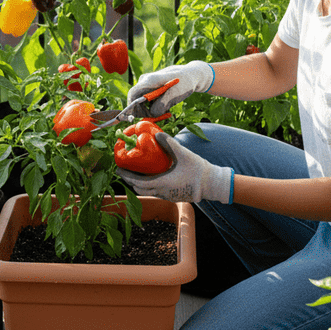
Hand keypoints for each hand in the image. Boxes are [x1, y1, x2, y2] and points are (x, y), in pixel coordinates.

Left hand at [117, 132, 233, 203]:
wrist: (211, 184)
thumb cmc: (197, 170)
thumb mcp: (183, 153)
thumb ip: (169, 143)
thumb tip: (157, 133)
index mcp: (162, 183)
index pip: (138, 182)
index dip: (126, 176)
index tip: (118, 170)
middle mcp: (162, 192)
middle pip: (140, 189)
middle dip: (130, 180)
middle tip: (125, 170)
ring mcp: (167, 196)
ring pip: (148, 192)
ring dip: (139, 183)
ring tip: (136, 172)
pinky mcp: (173, 196)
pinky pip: (156, 192)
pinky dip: (149, 186)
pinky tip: (151, 176)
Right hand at [127, 61, 213, 116]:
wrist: (189, 75)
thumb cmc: (183, 82)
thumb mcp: (175, 94)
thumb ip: (163, 104)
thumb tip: (152, 113)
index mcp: (149, 80)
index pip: (132, 94)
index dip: (131, 108)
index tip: (139, 118)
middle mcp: (145, 82)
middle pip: (135, 101)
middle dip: (144, 112)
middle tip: (158, 117)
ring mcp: (147, 86)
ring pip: (142, 104)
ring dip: (151, 111)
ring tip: (166, 112)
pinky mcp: (150, 90)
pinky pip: (147, 104)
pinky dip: (155, 109)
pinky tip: (166, 108)